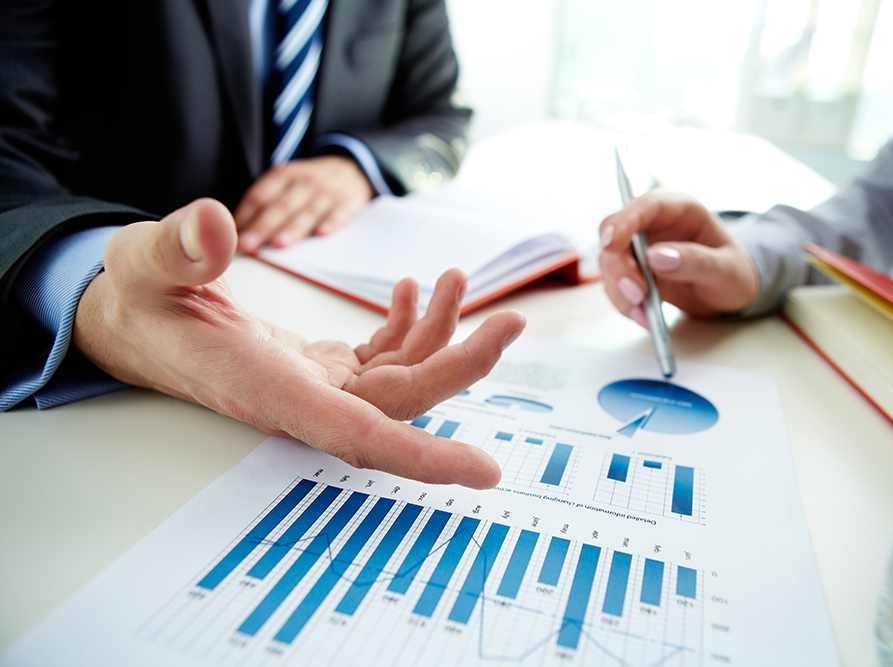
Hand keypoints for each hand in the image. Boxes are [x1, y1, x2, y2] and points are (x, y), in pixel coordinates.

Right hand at [73, 199, 525, 488]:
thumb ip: (175, 249)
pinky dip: (411, 327)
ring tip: (455, 278)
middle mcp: (302, 399)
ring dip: (441, 333)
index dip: (422, 456)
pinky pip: (384, 361)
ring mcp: (316, 387)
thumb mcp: (143, 263)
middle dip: (461, 365)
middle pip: (401, 402)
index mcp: (267, 388)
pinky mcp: (323, 370)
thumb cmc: (142, 300)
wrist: (138, 321)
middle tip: (511, 320)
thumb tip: (211, 223)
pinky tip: (413, 290)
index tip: (484, 472)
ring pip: (400, 379)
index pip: (355, 434)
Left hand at [235, 155, 376, 252]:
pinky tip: (322, 233)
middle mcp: (304, 182)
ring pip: (307, 211)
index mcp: (283, 176)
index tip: (233, 238)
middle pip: (280, 206)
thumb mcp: (288, 183)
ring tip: (279, 244)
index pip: (259, 196)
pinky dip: (332, 221)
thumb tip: (237, 232)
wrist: (354, 167)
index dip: (244, 217)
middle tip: (248, 245)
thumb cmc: (312, 184)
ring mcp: (327, 192)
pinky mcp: (349, 202)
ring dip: (293, 228)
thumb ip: (266, 203)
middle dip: (262, 227)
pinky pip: (340, 212)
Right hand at [599, 190, 758, 319]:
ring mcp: (640, 248)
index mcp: (680, 210)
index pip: (645, 206)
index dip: (624, 221)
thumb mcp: (726, 269)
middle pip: (616, 236)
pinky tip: (644, 316)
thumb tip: (656, 257)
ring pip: (610, 263)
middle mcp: (654, 224)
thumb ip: (696, 261)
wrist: (728, 292)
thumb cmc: (733, 272)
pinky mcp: (634, 271)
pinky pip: (615, 284)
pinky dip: (624, 304)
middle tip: (636, 295)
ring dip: (620, 291)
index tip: (612, 244)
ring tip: (644, 314)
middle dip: (619, 267)